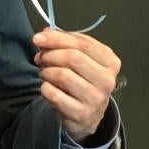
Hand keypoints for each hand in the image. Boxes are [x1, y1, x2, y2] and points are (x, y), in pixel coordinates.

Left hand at [33, 29, 120, 143]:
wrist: (88, 115)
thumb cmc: (83, 80)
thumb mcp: (81, 59)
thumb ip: (65, 43)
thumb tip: (45, 33)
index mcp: (110, 61)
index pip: (83, 43)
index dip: (57, 38)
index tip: (38, 38)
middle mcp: (107, 80)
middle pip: (73, 57)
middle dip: (50, 55)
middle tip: (39, 58)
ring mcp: (96, 98)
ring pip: (63, 75)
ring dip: (46, 72)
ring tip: (43, 73)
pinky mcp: (81, 114)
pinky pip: (54, 95)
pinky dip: (45, 88)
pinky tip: (47, 87)